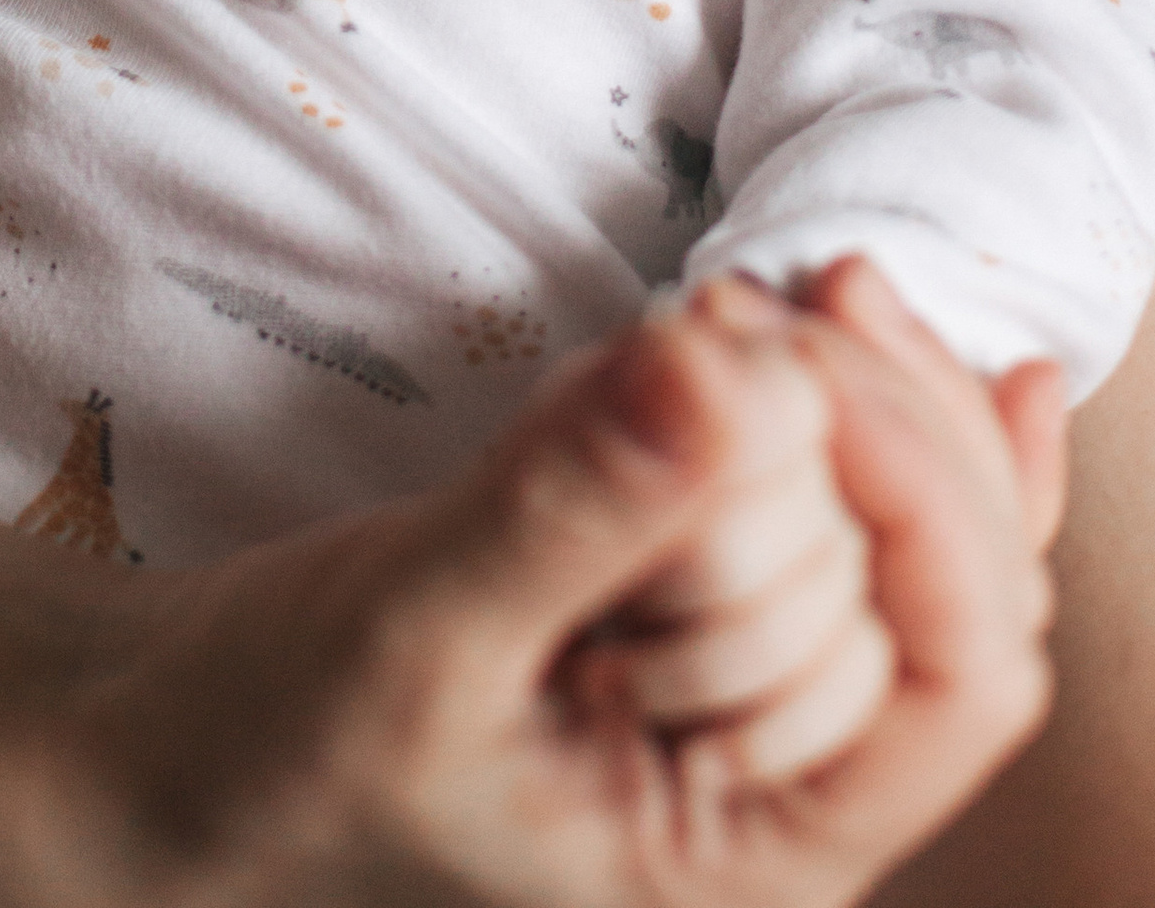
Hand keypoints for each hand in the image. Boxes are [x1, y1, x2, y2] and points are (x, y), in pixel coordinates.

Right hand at [41, 265, 1056, 907]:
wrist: (193, 743)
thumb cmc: (287, 743)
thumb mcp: (417, 635)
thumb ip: (569, 512)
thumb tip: (725, 369)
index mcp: (757, 862)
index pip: (961, 676)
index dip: (924, 492)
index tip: (803, 347)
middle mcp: (791, 787)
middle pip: (932, 568)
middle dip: (835, 416)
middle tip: (707, 302)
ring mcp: (757, 686)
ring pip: (893, 503)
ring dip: (802, 385)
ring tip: (664, 335)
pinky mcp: (707, 594)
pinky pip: (843, 490)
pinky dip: (852, 393)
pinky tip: (867, 316)